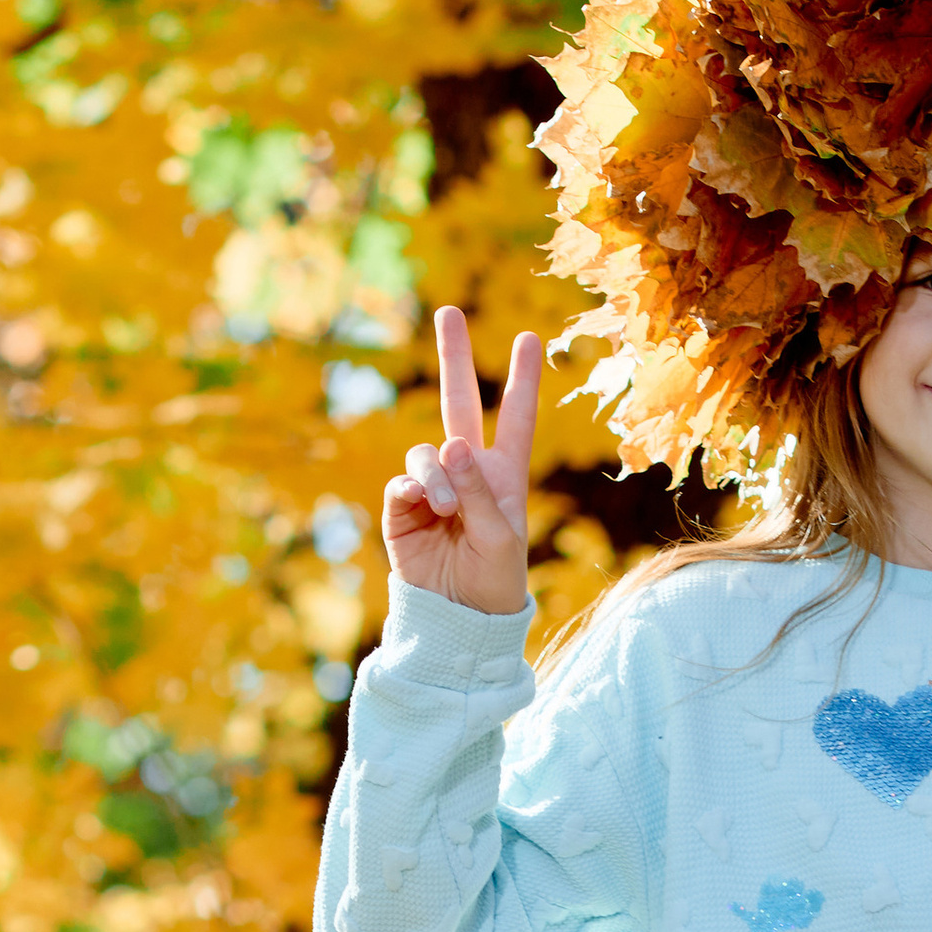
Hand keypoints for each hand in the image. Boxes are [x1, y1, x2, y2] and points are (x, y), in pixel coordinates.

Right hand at [381, 307, 541, 612]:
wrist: (458, 619)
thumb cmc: (493, 581)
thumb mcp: (499, 538)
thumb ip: (477, 491)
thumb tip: (449, 445)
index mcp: (504, 476)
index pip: (515, 419)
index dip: (522, 381)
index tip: (530, 338)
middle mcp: (467, 473)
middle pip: (458, 404)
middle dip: (454, 357)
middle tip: (448, 312)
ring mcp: (432, 488)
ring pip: (426, 453)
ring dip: (436, 476)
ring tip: (446, 509)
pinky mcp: (403, 510)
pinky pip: (401, 484)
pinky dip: (411, 492)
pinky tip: (422, 508)